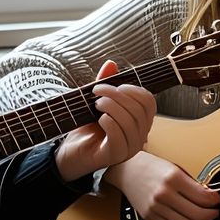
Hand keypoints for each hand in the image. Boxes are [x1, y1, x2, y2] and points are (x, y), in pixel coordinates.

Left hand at [54, 60, 158, 182]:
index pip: (149, 102)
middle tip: (97, 91)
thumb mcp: (96, 102)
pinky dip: (109, 122)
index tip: (115, 85)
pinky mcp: (116, 156)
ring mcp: (129, 148)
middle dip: (117, 95)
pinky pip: (119, 136)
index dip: (133, 90)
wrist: (70, 151)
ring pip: (130, 122)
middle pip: (139, 109)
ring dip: (111, 106)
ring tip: (96, 104)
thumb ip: (105, 85)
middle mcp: (139, 136)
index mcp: (139, 122)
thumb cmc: (86, 127)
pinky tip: (100, 118)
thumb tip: (112, 63)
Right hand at [106, 149, 218, 219]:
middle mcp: (163, 194)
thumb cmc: (150, 166)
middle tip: (215, 211)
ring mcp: (156, 208)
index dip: (215, 200)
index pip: (202, 197)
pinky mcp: (150, 217)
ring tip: (204, 218)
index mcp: (172, 179)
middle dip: (210, 215)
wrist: (126, 170)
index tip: (218, 199)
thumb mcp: (175, 168)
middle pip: (196, 214)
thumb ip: (191, 183)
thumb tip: (209, 197)